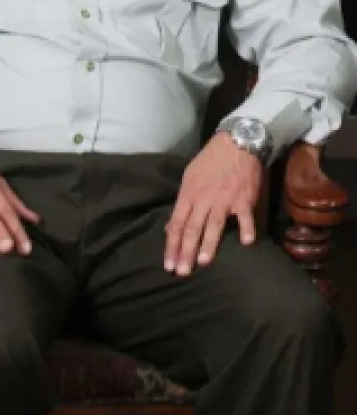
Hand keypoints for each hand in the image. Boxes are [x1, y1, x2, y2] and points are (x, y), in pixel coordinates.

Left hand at [164, 132, 263, 274]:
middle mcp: (204, 198)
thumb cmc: (210, 161)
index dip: (172, 245)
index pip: (177, 223)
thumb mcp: (190, 177)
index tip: (168, 264)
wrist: (235, 142)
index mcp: (189, 193)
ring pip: (214, 224)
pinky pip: (245, 217)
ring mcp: (225, 199)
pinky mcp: (244, 198)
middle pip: (192, 228)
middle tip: (181, 272)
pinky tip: (245, 243)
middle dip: (185, 251)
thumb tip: (170, 226)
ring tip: (202, 263)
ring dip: (208, 244)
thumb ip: (182, 203)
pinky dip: (246, 229)